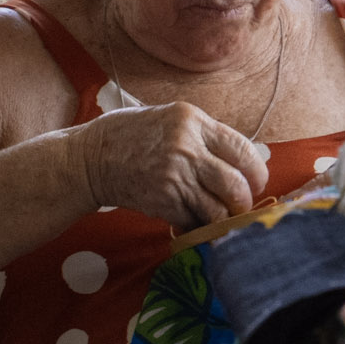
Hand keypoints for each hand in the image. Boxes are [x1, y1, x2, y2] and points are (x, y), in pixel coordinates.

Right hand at [74, 102, 270, 229]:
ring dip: (224, 218)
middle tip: (240, 204)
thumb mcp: (169, 118)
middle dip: (244, 200)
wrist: (88, 159)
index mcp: (192, 121)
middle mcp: (187, 147)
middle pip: (237, 184)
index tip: (256, 181)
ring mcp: (174, 177)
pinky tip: (193, 220)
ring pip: (219, 209)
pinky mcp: (161, 202)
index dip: (256, 171)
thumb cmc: (129, 135)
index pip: (243, 149)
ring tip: (219, 216)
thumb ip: (203, 135)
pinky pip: (194, 220)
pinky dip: (198, 225)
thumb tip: (239, 160)